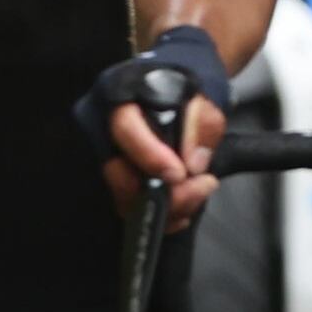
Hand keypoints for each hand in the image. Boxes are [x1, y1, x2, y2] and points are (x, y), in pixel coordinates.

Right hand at [102, 95, 227, 233]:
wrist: (183, 100)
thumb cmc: (187, 95)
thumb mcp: (202, 101)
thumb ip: (200, 126)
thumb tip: (193, 165)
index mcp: (124, 104)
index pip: (126, 130)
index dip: (149, 155)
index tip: (178, 174)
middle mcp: (110, 137)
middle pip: (121, 173)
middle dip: (161, 190)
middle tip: (202, 186)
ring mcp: (116, 165)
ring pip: (127, 197)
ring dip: (166, 206)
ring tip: (200, 194)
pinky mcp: (127, 187)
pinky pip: (135, 209)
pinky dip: (161, 217)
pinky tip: (184, 216)